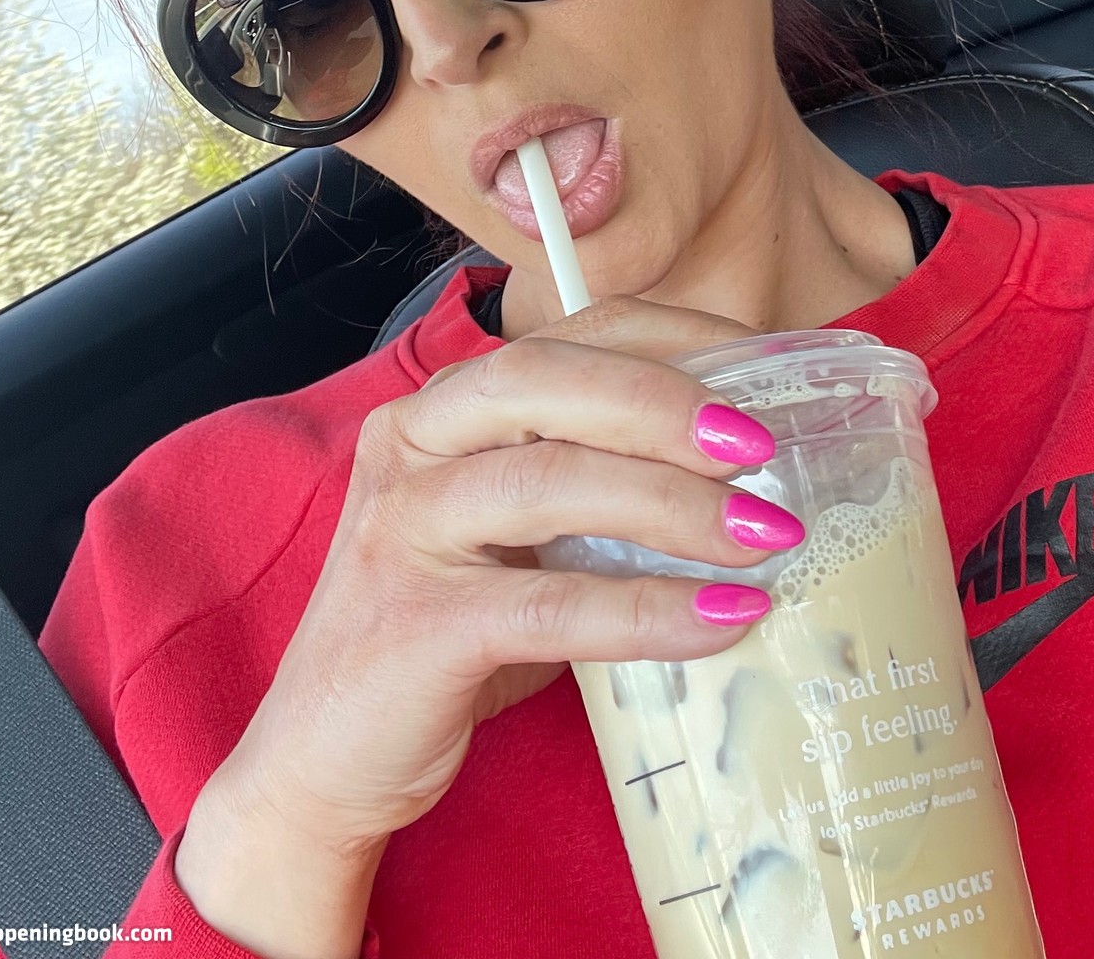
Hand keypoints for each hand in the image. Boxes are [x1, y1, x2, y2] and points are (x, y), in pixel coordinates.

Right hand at [176, 296, 797, 956]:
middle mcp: (413, 442)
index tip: (768, 370)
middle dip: (664, 403)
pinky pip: (549, 604)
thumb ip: (595, 484)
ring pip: (548, 479)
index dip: (675, 340)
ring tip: (765, 534)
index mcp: (446, 405)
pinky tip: (724, 620)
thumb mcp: (519, 535)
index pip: (571, 335)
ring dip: (672, 504)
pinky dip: (647, 611)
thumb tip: (749, 471)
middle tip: (759, 445)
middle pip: (547, 381)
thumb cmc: (448, 634)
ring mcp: (405, 529)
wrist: (325, 759)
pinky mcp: (417, 624)